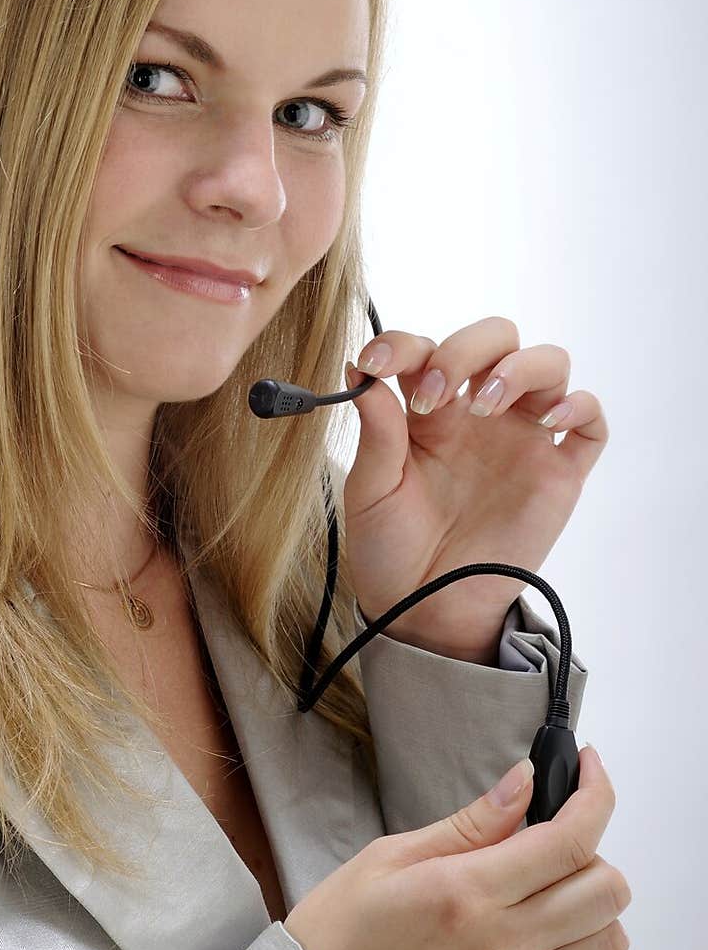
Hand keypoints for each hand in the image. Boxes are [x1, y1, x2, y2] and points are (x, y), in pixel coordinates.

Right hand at [283, 744, 629, 949]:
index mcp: (468, 893)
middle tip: (551, 843)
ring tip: (548, 895)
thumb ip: (472, 823)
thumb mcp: (391, 856)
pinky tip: (542, 940)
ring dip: (591, 907)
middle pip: (607, 890)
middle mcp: (503, 947)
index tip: (587, 768)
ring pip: (609, 942)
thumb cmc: (342, 930)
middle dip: (592, 851)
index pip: (570, 839)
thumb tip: (525, 780)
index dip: (594, 793)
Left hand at [342, 317, 608, 660]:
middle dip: (465, 349)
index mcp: (430, 410)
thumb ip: (376, 428)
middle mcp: (480, 414)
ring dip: (519, 367)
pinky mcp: (558, 472)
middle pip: (496, 338)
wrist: (424, 610)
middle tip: (436, 393)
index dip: (402, 345)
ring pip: (549, 364)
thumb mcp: (371, 488)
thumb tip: (359, 364)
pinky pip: (590, 423)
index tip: (376, 365)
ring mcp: (523, 439)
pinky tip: (548, 420)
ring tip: (485, 405)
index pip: (426, 349)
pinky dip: (580, 406)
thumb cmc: (392, 549)